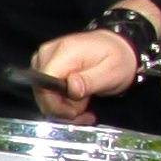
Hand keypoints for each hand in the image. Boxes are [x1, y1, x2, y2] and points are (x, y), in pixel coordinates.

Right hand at [27, 24, 147, 124]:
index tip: (74, 113)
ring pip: (43, 95)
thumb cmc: (117, 58)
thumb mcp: (111, 72)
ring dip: (63, 108)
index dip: (56, 104)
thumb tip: (71, 89)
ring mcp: (44, 60)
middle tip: (85, 112)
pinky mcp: (46, 68)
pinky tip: (78, 102)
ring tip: (85, 106)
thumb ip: (90, 81)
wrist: (118, 48)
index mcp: (64, 51)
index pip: (44, 84)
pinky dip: (61, 103)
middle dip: (62, 109)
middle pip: (41, 92)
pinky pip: (46, 92)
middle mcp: (48, 53)